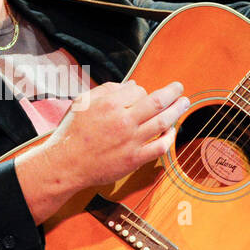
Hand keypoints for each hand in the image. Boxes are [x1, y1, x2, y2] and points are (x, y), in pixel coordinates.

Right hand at [48, 79, 188, 188]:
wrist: (66, 164)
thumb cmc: (72, 132)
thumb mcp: (83, 103)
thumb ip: (107, 90)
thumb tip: (132, 85)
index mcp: (110, 104)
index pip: (139, 91)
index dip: (143, 91)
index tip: (143, 94)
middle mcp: (123, 120)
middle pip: (158, 102)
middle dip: (173, 92)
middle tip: (179, 87)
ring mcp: (131, 141)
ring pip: (163, 122)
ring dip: (177, 110)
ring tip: (184, 103)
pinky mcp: (134, 159)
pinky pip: (159, 147)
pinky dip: (169, 138)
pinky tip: (171, 132)